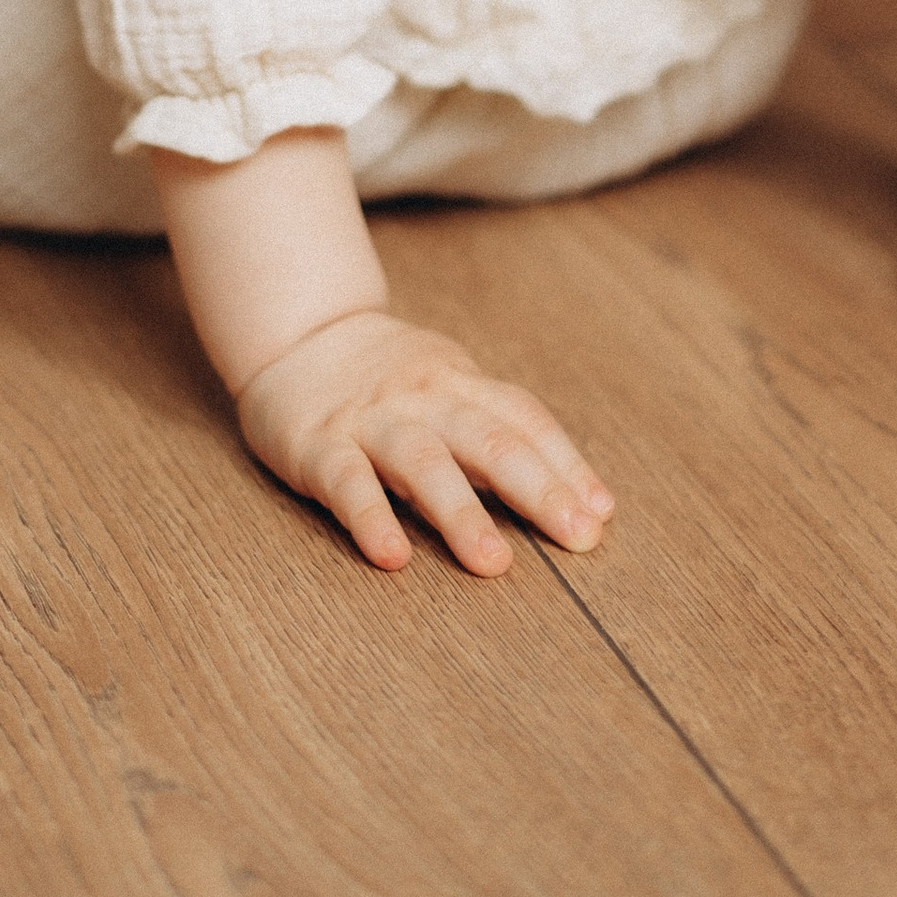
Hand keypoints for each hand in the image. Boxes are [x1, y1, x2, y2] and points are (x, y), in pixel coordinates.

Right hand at [234, 306, 612, 576]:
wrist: (297, 332)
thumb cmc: (389, 379)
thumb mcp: (448, 387)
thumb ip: (498, 431)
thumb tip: (578, 499)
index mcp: (459, 383)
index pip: (523, 419)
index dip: (565, 465)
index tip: (599, 515)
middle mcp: (422, 397)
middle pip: (488, 439)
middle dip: (537, 489)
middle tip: (577, 538)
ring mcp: (370, 420)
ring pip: (423, 461)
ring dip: (462, 513)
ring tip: (494, 563)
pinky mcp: (317, 445)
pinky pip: (347, 482)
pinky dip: (370, 517)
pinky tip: (391, 556)